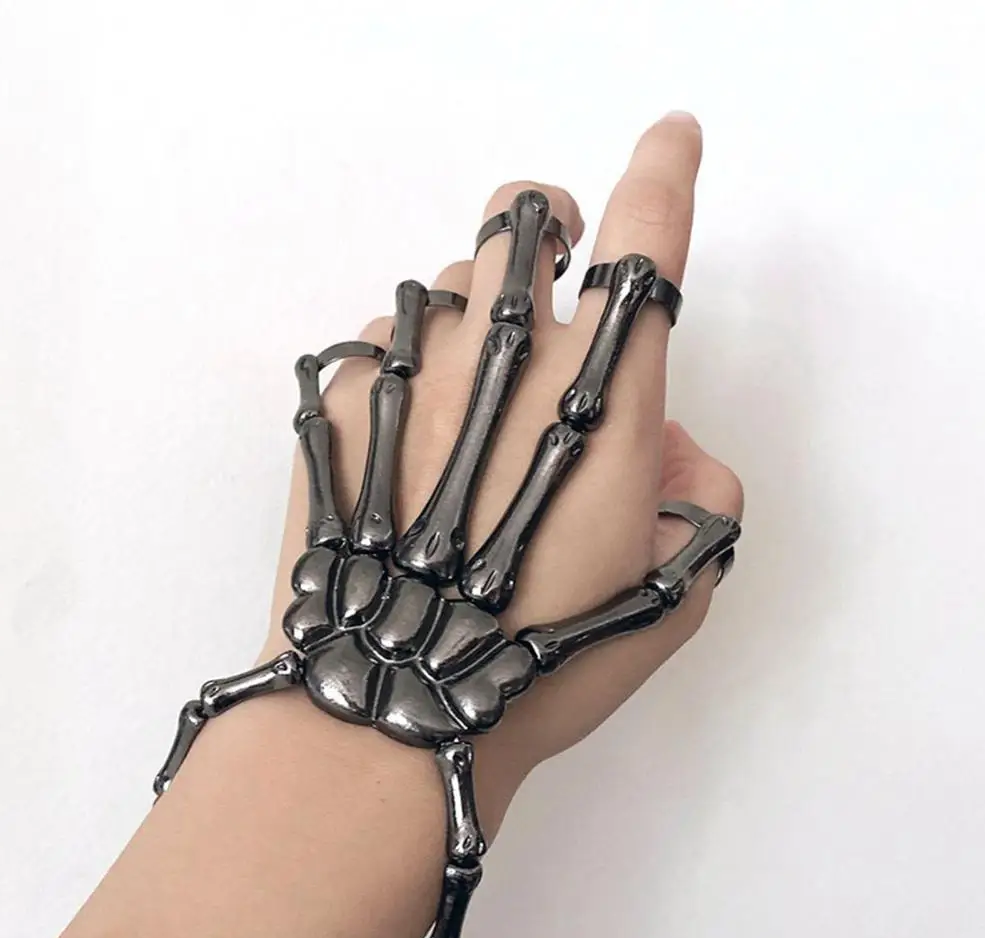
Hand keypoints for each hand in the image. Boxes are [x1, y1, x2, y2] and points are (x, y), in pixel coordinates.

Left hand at [260, 111, 742, 780]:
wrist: (388, 702)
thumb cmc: (544, 662)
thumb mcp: (673, 591)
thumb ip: (699, 491)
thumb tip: (666, 439)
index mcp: (599, 398)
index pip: (648, 241)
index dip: (666, 172)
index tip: (673, 138)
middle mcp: (502, 358)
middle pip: (520, 216)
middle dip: (547, 226)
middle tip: (550, 278)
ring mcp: (407, 367)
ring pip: (442, 282)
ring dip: (469, 319)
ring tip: (461, 419)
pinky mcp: (335, 397)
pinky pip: (379, 342)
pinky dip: (405, 371)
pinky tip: (400, 450)